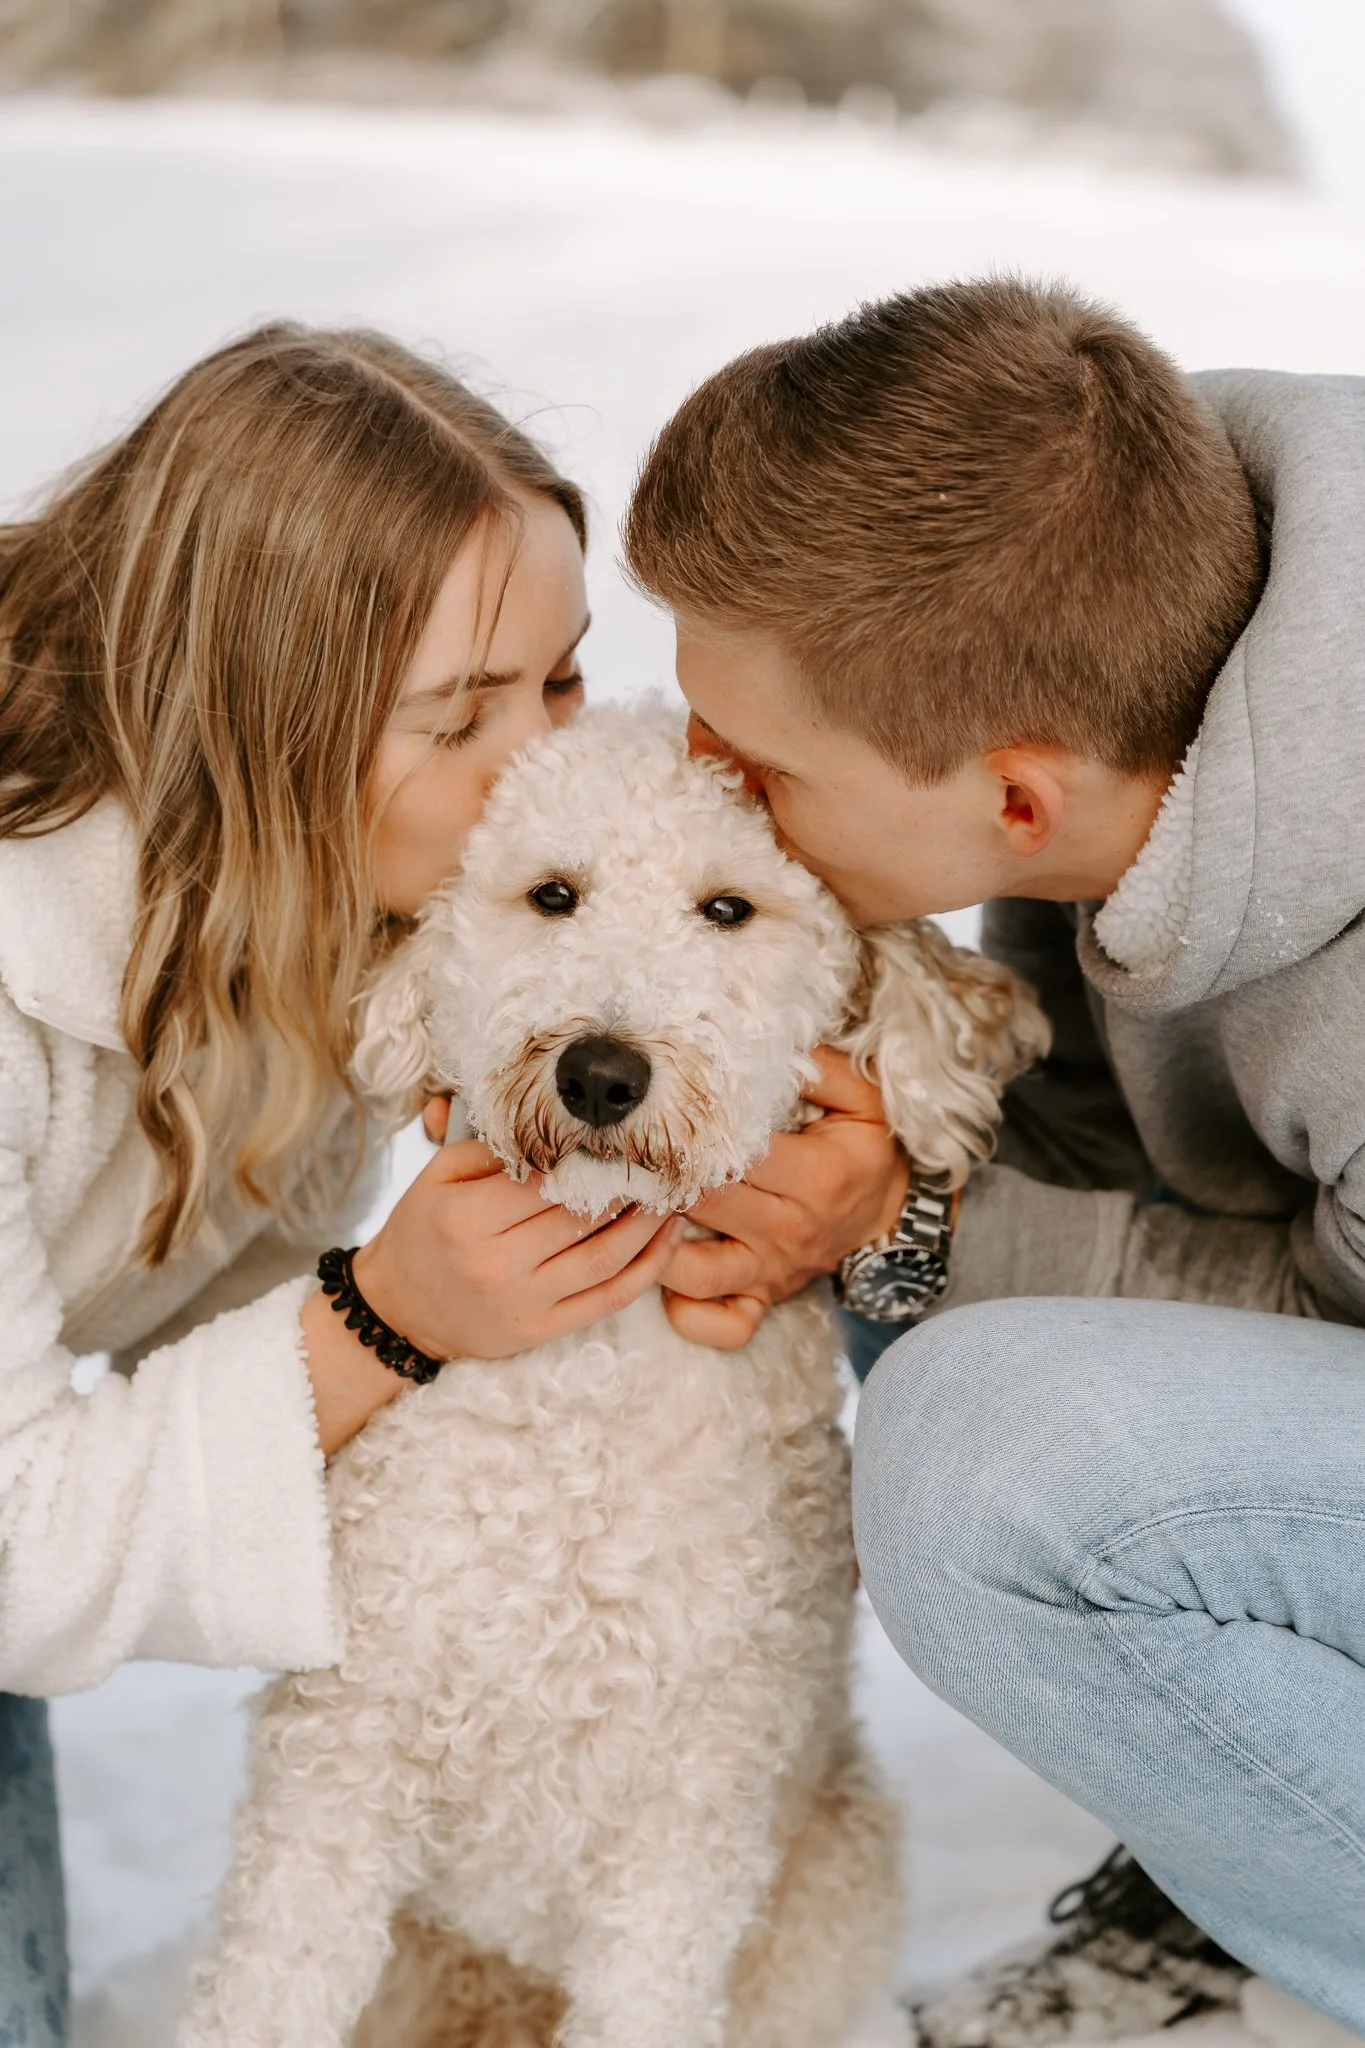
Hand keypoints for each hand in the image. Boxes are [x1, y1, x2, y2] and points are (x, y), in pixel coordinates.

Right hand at [355, 1137, 682, 1362]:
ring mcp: (522, 1302)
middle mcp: (495, 1264)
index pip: (544, 1181)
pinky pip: (607, 1299)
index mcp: (466, 1219)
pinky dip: (646, 1271)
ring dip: (647, 1226)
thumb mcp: (436, 1177)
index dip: (588, 1159)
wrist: (398, 1310)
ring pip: (604, 1259)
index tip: (619, 1140)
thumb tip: (550, 1133)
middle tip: (658, 1162)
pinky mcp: (540, 1331)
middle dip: (626, 1187)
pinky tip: (668, 1242)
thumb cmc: (422, 1232)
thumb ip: (488, 1149)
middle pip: (579, 1217)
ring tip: (670, 1197)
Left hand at [659, 1048, 907, 1349]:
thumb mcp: (864, 1098)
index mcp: (815, 1176)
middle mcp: (789, 1230)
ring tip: (631, 1207)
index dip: (693, 1133)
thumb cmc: (867, 1149)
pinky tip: (662, 1273)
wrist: (894, 1214)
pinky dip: (685, 1311)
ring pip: (694, 1272)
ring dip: (653, 1244)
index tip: (660, 1110)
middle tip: (619, 1150)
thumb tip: (768, 1042)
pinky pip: (719, 1325)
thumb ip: (819, 1067)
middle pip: (704, 1205)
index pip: (738, 1155)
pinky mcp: (762, 1298)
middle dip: (658, 1178)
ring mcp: (771, 1271)